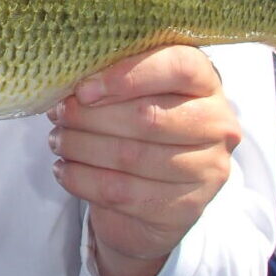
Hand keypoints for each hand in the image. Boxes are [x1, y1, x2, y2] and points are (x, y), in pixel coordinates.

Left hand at [47, 45, 241, 275]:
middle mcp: (218, 124)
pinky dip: (83, 180)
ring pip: (131, 156)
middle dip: (91, 116)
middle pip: (148, 116)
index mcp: (206, 81)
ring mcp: (207, 170)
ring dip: (81, 147)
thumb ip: (114, 76)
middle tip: (58, 114)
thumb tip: (70, 74)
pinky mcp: (187, 208)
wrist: (154, 195)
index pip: (178, 67)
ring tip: (57, 140)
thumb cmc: (139, 126)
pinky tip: (64, 170)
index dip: (126, 76)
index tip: (83, 89)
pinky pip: (123, 193)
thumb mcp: (134, 92)